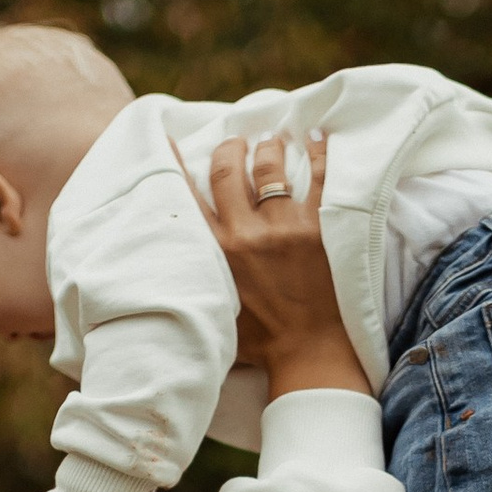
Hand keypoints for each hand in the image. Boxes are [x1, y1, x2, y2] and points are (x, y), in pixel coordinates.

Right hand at [202, 128, 367, 397]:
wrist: (311, 352)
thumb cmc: (263, 341)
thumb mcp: (218, 308)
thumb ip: (202, 278)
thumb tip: (178, 267)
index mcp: (218, 252)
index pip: (189, 195)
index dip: (176, 162)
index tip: (171, 140)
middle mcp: (247, 233)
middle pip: (228, 169)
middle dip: (229, 147)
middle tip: (235, 140)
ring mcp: (286, 227)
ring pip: (270, 167)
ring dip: (269, 147)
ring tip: (273, 140)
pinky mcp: (321, 228)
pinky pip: (320, 176)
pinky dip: (319, 152)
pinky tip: (317, 139)